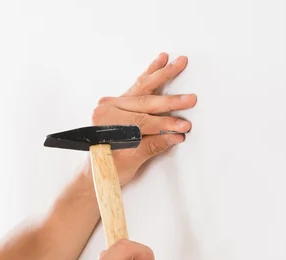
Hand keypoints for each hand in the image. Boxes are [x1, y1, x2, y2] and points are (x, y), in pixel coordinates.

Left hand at [90, 52, 197, 184]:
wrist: (96, 172)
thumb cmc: (108, 167)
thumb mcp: (131, 160)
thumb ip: (153, 145)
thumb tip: (174, 135)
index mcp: (107, 122)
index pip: (142, 121)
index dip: (165, 124)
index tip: (182, 127)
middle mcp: (107, 109)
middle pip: (144, 101)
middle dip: (170, 101)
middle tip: (190, 99)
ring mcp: (113, 104)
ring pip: (142, 87)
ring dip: (162, 74)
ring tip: (178, 62)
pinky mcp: (119, 103)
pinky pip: (137, 86)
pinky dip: (150, 74)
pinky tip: (159, 62)